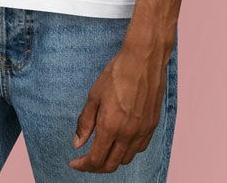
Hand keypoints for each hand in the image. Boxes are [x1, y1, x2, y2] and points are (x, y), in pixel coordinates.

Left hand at [69, 39, 167, 172]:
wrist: (143, 60)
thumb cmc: (117, 74)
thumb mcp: (94, 96)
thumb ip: (85, 122)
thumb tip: (77, 143)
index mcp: (111, 126)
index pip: (96, 159)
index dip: (83, 165)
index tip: (74, 162)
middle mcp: (129, 133)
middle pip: (111, 165)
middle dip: (96, 167)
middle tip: (85, 161)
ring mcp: (143, 131)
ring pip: (126, 159)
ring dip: (112, 160)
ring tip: (101, 151)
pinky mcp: (152, 125)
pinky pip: (139, 148)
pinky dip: (127, 151)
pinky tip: (119, 142)